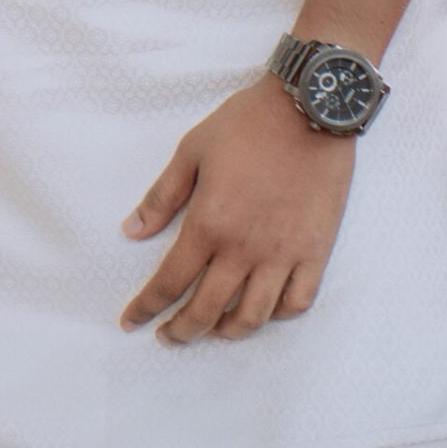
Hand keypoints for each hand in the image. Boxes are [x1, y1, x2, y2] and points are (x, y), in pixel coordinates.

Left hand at [120, 76, 355, 343]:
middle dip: (182, 331)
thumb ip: (161, 197)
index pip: (170, 281)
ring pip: (254, 316)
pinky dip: (278, 315)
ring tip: (213, 331)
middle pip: (208, 310)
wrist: (308, 110)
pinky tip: (264, 310)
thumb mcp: (191, 151)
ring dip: (228, 332)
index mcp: (209, 223)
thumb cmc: (246, 125)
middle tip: (167, 337)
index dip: (147, 307)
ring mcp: (283, 254)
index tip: (131, 321)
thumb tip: (130, 232)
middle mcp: (244, 249)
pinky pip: (297, 302)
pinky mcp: (315, 251)